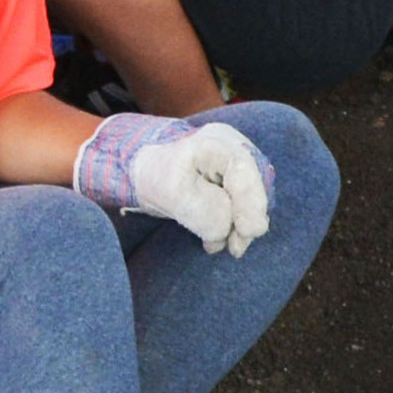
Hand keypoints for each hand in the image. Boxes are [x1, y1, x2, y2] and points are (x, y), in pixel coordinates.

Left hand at [73, 113, 270, 253]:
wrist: (135, 167)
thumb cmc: (150, 172)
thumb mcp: (170, 192)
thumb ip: (203, 211)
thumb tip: (226, 229)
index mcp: (217, 143)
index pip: (246, 173)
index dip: (252, 205)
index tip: (246, 233)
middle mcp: (233, 150)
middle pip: (256, 190)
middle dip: (247, 222)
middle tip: (233, 248)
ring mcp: (235, 167)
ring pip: (252, 202)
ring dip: (239, 227)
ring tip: (222, 245)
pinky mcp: (231, 183)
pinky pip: (242, 208)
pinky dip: (233, 226)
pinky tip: (218, 238)